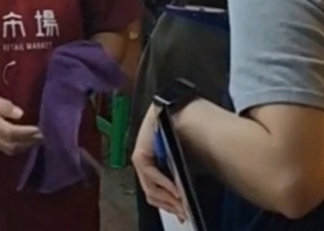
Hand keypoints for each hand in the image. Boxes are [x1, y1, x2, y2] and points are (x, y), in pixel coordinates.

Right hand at [0, 84, 41, 155]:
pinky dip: (17, 145)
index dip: (26, 133)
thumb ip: (3, 106)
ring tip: (37, 138)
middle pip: (12, 145)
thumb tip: (19, 114)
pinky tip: (24, 140)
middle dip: (28, 142)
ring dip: (24, 146)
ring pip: (8, 148)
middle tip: (44, 136)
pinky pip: (4, 146)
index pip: (11, 133)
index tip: (40, 129)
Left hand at [132, 106, 185, 220]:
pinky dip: (165, 184)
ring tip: (181, 204)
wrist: (173, 110)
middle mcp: (142, 165)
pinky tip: (176, 189)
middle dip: (170, 206)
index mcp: (150, 166)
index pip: (155, 193)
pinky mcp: (140, 155)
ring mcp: (139, 161)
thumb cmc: (176, 131)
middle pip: (153, 195)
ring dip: (168, 199)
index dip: (168, 206)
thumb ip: (177, 177)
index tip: (181, 214)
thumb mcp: (178, 159)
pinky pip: (152, 175)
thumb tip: (183, 198)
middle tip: (183, 212)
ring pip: (151, 188)